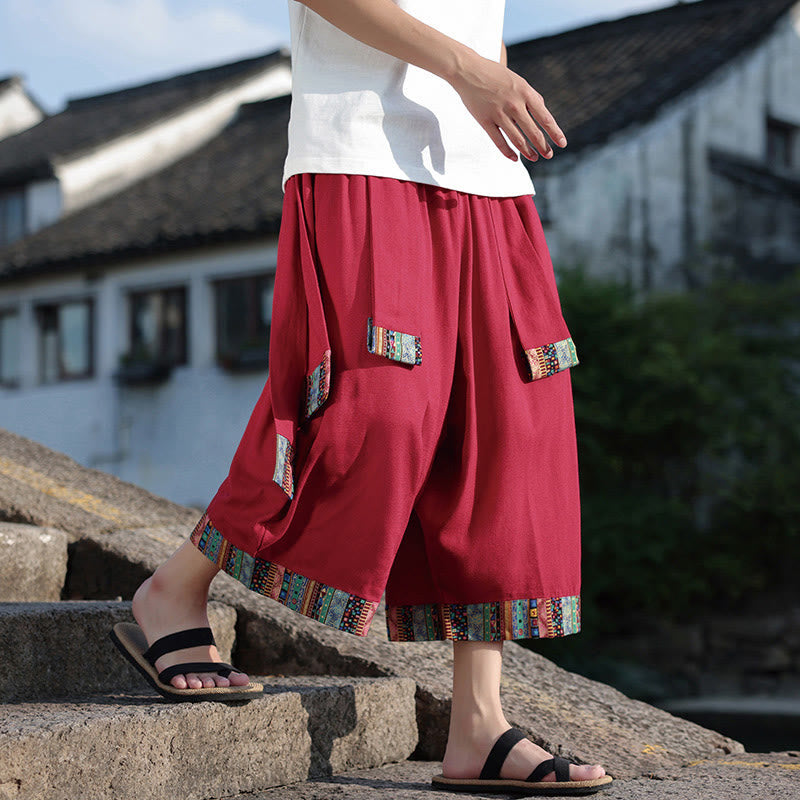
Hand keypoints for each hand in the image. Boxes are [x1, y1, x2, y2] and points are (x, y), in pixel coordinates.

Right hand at [449, 51, 566, 161]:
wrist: (469, 69)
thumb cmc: (496, 75)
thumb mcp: (518, 81)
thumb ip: (531, 97)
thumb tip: (543, 114)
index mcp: (525, 92)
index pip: (545, 117)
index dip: (555, 132)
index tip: (562, 143)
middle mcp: (514, 104)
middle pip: (533, 131)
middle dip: (543, 146)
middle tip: (549, 155)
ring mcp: (499, 113)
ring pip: (517, 139)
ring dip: (527, 151)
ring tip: (534, 158)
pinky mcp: (485, 120)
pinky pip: (499, 141)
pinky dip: (507, 152)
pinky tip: (514, 158)